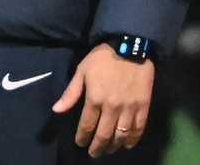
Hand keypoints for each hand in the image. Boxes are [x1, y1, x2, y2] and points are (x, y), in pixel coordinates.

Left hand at [52, 43, 154, 157]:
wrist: (130, 46)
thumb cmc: (103, 57)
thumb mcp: (82, 70)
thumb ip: (71, 92)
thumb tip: (56, 110)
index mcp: (95, 99)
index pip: (86, 125)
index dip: (82, 137)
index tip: (80, 142)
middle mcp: (112, 108)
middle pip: (104, 135)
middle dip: (97, 147)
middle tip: (93, 153)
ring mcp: (129, 109)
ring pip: (120, 135)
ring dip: (113, 146)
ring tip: (108, 150)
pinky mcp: (143, 107)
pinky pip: (138, 129)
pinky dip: (132, 140)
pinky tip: (126, 144)